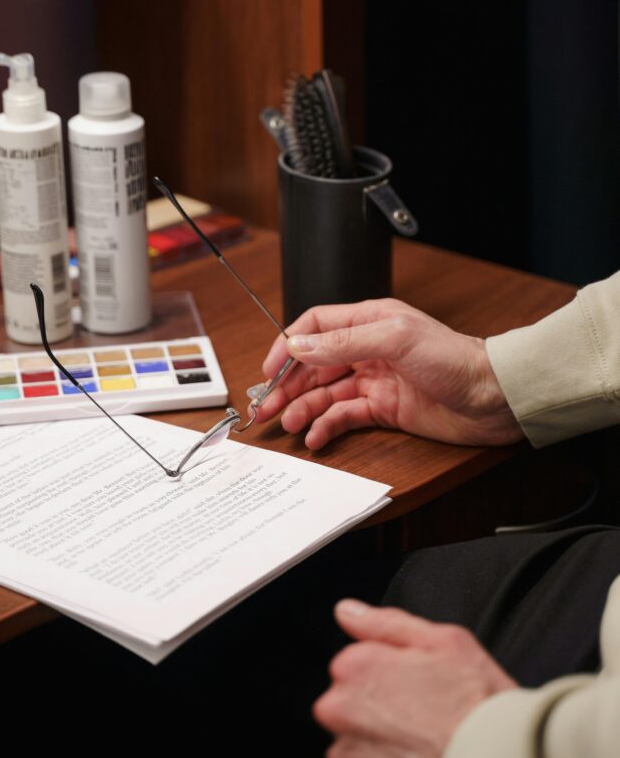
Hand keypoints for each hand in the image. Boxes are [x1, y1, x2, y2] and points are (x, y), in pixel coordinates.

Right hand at [256, 299, 522, 449]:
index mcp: (368, 321)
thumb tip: (299, 345)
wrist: (492, 398)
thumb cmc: (454, 359)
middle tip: (266, 406)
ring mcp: (374, 381)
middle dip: (287, 385)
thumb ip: (343, 342)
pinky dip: (327, 426)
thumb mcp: (394, 339)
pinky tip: (316, 436)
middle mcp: (367, 349)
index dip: (288, 346)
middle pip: (313, 364)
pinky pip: (345, 416)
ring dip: (303, 408)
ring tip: (288, 425)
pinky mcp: (383, 409)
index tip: (269, 369)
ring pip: (325, 393)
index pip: (315, 326)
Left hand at [313, 600, 516, 757]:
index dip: (389, 679)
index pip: (353, 668)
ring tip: (421, 755)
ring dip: (376, 752)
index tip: (417, 692)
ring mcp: (343, 756)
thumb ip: (386, 623)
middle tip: (422, 725)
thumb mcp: (445, 641)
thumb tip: (346, 611)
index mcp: (356, 667)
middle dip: (376, 714)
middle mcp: (338, 710)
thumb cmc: (479, 704)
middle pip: (346, 707)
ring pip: (350, 748)